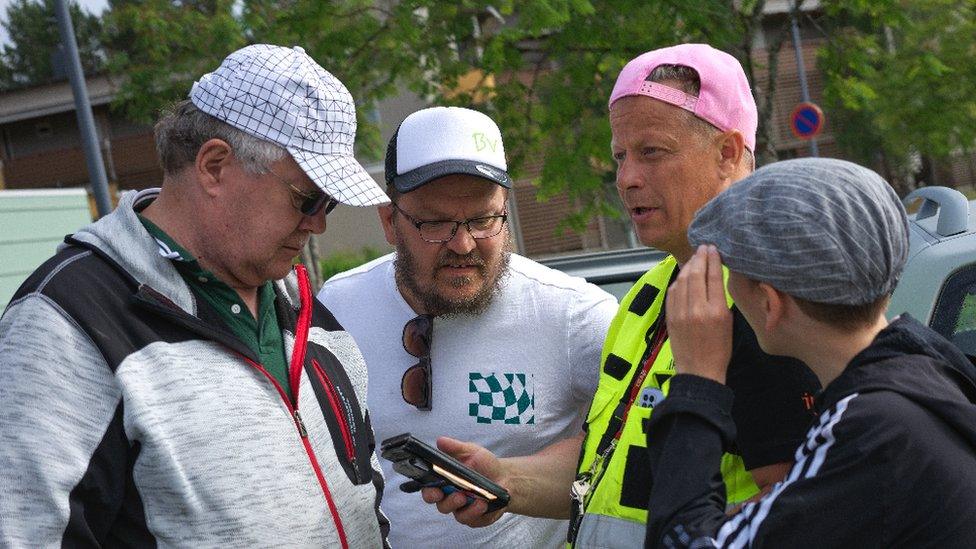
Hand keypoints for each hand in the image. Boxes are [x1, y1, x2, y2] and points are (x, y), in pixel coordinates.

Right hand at [419, 437, 507, 526]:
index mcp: (445, 483)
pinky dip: (479, 513)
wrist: (505, 477)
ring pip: (458, 515)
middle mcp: (451, 498)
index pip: (429, 490)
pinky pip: (474, 520)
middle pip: (441, 506)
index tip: (434, 489)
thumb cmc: (483, 465)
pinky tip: (484, 505)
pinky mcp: (476, 518)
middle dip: (448, 502)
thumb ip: (455, 447)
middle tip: (458, 495)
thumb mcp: (471, 451)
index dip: (428, 492)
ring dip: (467, 509)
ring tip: (478, 501)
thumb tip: (440, 441)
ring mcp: (463, 510)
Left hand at [666, 245, 731, 383]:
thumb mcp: (728, 323)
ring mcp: (681, 313)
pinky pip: (673, 293)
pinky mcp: (670, 317)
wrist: (699, 371)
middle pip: (696, 275)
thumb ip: (721, 300)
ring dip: (688, 266)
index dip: (712, 260)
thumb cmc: (719, 350)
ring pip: (682, 281)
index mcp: (716, 311)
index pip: (713, 277)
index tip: (713, 249)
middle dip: (699, 258)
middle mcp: (697, 309)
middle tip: (703, 247)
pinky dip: (678, 281)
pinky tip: (683, 275)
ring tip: (694, 257)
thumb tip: (714, 279)